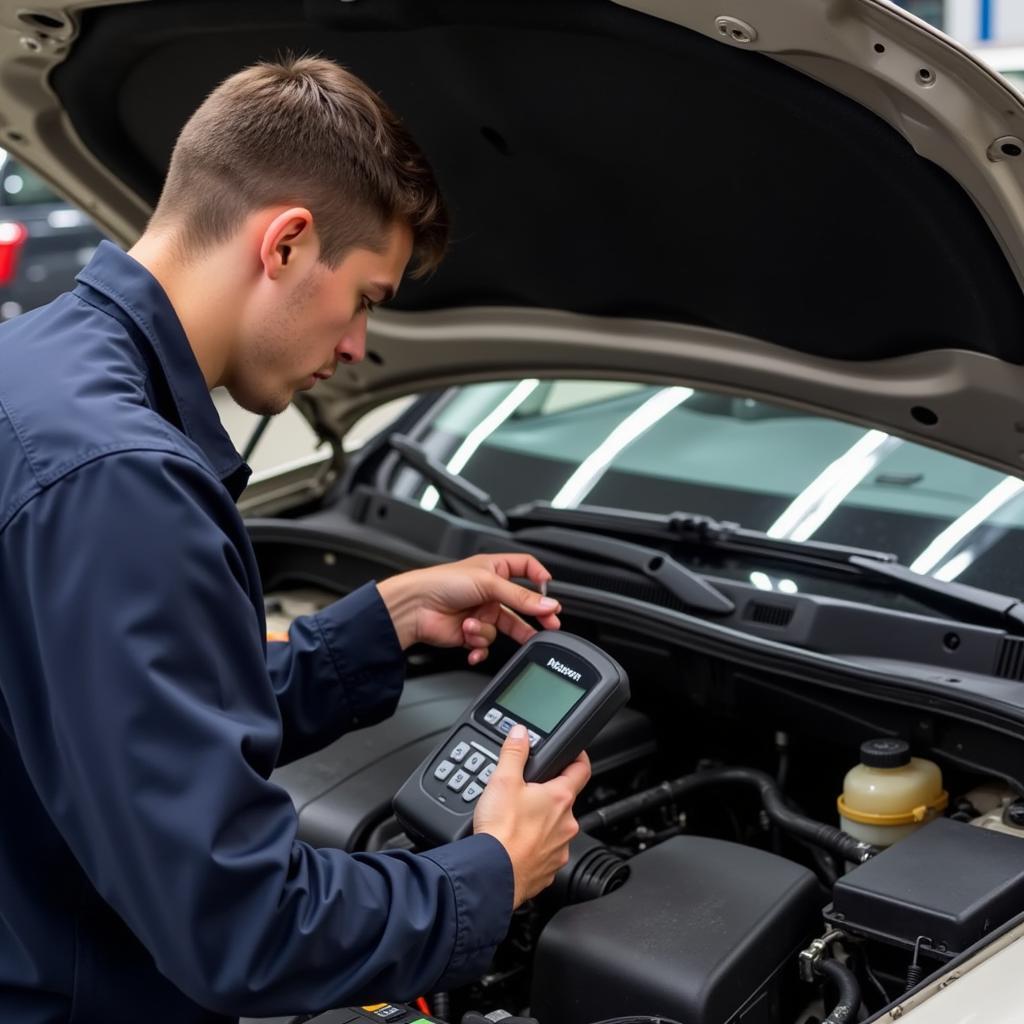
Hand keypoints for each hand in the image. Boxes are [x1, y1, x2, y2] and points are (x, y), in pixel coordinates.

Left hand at [376, 553, 559, 664]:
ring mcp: (481, 612)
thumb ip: (521, 597)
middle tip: (549, 627)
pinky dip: (478, 646)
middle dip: (533, 617)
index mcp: (494, 569)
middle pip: (521, 605)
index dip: (539, 578)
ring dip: (486, 631)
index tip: (550, 591)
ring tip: (472, 626)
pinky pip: (485, 645)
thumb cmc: (441, 583)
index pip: (525, 568)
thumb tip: (548, 604)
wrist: (414, 608)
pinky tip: (470, 642)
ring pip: (501, 629)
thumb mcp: (488, 583)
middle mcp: (489, 591)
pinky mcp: (471, 633)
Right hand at [472, 724, 590, 906]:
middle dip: (547, 796)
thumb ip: (514, 753)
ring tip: (514, 822)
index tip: (575, 754)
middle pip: (563, 801)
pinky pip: (545, 853)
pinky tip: (515, 844)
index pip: (581, 770)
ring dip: (540, 824)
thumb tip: (521, 733)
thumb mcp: (502, 781)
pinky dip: (533, 848)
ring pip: (554, 829)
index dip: (578, 758)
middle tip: (524, 794)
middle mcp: (566, 824)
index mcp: (560, 798)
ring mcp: (559, 849)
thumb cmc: (501, 832)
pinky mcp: (548, 870)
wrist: (492, 875)